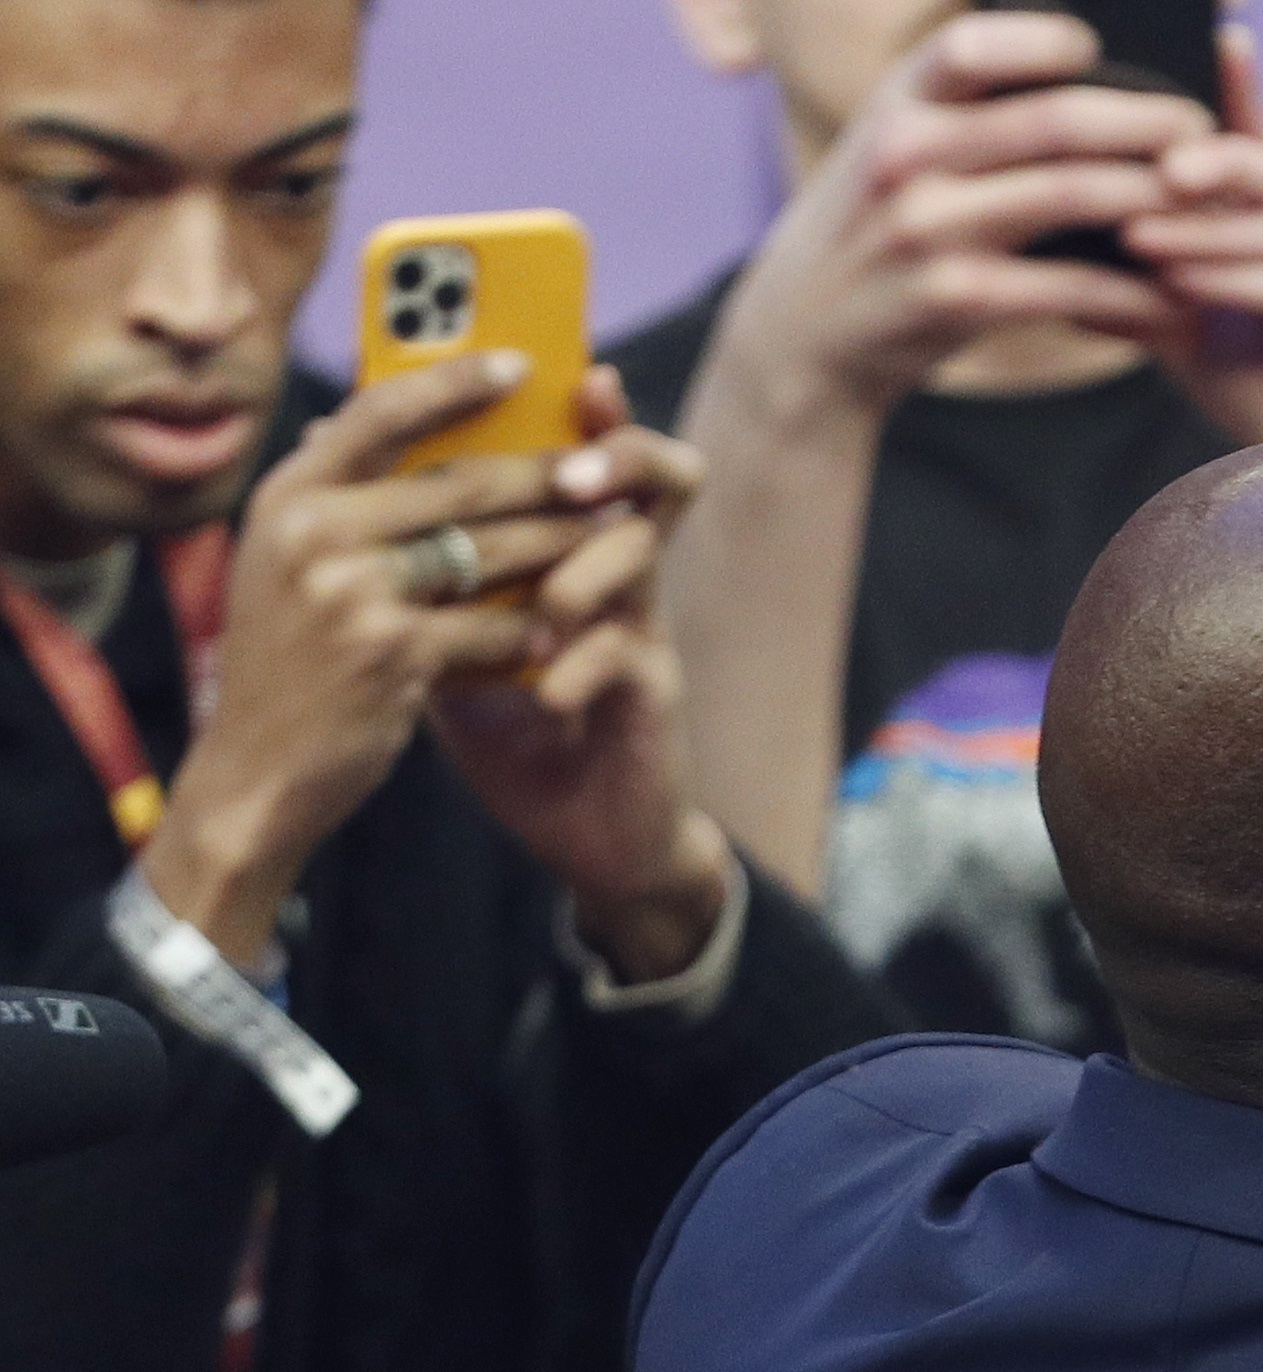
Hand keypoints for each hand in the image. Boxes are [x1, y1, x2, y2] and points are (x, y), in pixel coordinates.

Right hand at [140, 354, 606, 970]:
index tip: (519, 363)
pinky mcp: (395, 656)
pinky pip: (493, 630)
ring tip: (609, 544)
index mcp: (289, 497)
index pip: (381, 413)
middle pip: (460, 485)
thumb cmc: (287, 663)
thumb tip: (364, 421)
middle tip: (605, 472)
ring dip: (558, 551)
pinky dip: (531, 634)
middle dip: (544, 479)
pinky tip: (565, 639)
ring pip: (491, 555)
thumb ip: (328, 500)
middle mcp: (314, 533)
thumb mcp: (281, 564)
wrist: (257, 771)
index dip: (455, 383)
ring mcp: (353, 593)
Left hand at [425, 369, 733, 977]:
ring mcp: (644, 633)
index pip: (594, 454)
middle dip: (613, 459)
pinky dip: (580, 671)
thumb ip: (416, 557)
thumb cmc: (517, 730)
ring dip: (594, 570)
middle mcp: (620, 578)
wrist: (585, 832)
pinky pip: (626, 658)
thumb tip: (330, 462)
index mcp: (571, 549)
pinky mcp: (653, 696)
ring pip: (644, 558)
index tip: (579, 369)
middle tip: (571, 472)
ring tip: (552, 604)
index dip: (597, 410)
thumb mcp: (452, 632)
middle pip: (652, 481)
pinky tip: (549, 696)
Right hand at [703, 9, 1204, 429]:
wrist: (805, 331)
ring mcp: (929, 229)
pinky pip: (1068, 288)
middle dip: (1142, 121)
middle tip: (1200, 127)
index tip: (1102, 47)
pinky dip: (1130, 292)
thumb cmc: (877, 224)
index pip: (971, 45)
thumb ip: (961, 105)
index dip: (1045, 39)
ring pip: (1070, 196)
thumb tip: (1076, 65)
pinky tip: (1171, 298)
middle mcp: (907, 156)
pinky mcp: (956, 300)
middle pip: (1051, 121)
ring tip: (1206, 203)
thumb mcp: (895, 144)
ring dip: (1151, 197)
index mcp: (897, 104)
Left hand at [1125, 21, 1262, 446]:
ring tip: (1132, 238)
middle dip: (1191, 172)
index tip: (1213, 32)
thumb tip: (1061, 230)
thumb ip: (1158, 259)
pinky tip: (1182, 285)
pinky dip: (1235, 284)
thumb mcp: (1203, 311)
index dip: (1236, 79)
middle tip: (1125, 170)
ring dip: (1198, 238)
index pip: (1261, 126)